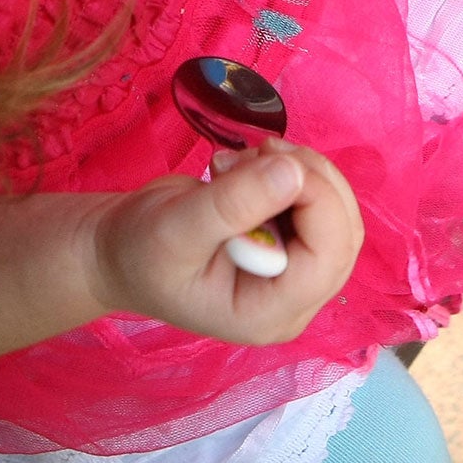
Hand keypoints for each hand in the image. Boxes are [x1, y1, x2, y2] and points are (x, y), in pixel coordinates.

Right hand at [86, 141, 363, 345]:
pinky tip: (244, 166)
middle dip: (310, 177)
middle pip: (342, 233)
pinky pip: (316, 199)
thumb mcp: (175, 227)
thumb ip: (233, 204)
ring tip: (241, 160)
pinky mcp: (292, 243)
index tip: (272, 159)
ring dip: (299, 169)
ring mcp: (295, 271)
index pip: (328, 256)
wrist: (120, 249)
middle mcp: (294, 299)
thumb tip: (293, 171)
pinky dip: (289, 170)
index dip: (317, 200)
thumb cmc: (138, 250)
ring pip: (335, 211)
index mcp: (270, 313)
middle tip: (258, 150)